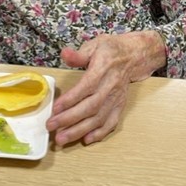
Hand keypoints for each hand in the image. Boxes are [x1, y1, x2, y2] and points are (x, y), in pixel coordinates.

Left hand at [46, 31, 165, 145]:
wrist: (134, 55)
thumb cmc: (110, 50)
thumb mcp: (94, 45)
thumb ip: (78, 54)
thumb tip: (65, 54)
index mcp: (103, 69)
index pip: (86, 87)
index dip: (71, 99)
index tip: (55, 108)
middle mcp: (110, 86)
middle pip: (91, 107)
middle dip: (70, 119)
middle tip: (51, 127)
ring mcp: (116, 98)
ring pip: (98, 118)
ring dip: (80, 130)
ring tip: (63, 139)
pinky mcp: (120, 106)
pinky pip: (111, 122)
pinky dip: (100, 133)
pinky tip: (86, 140)